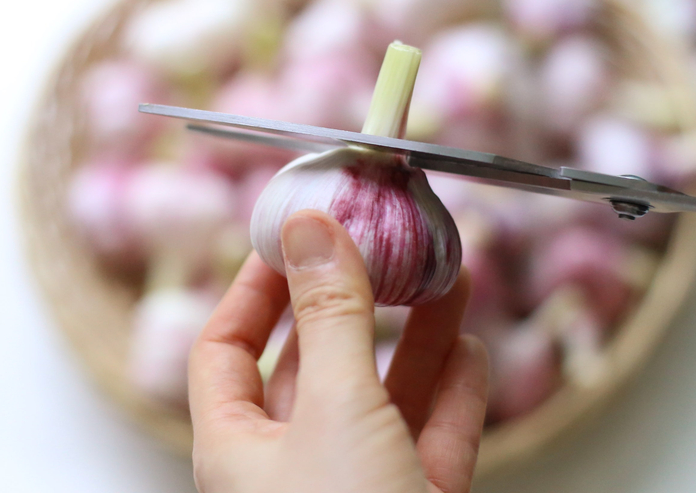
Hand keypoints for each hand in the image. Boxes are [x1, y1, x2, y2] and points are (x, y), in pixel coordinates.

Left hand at [189, 209, 488, 492]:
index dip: (255, 286)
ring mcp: (356, 485)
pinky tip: (470, 350)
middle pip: (318, 363)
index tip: (296, 236)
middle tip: (383, 248)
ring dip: (418, 338)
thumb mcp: (337, 409)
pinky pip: (433, 439)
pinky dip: (454, 395)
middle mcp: (292, 465)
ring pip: (384, 397)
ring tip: (446, 280)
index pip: (226, 348)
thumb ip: (331, 317)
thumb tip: (311, 228)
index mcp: (238, 448)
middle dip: (357, 302)